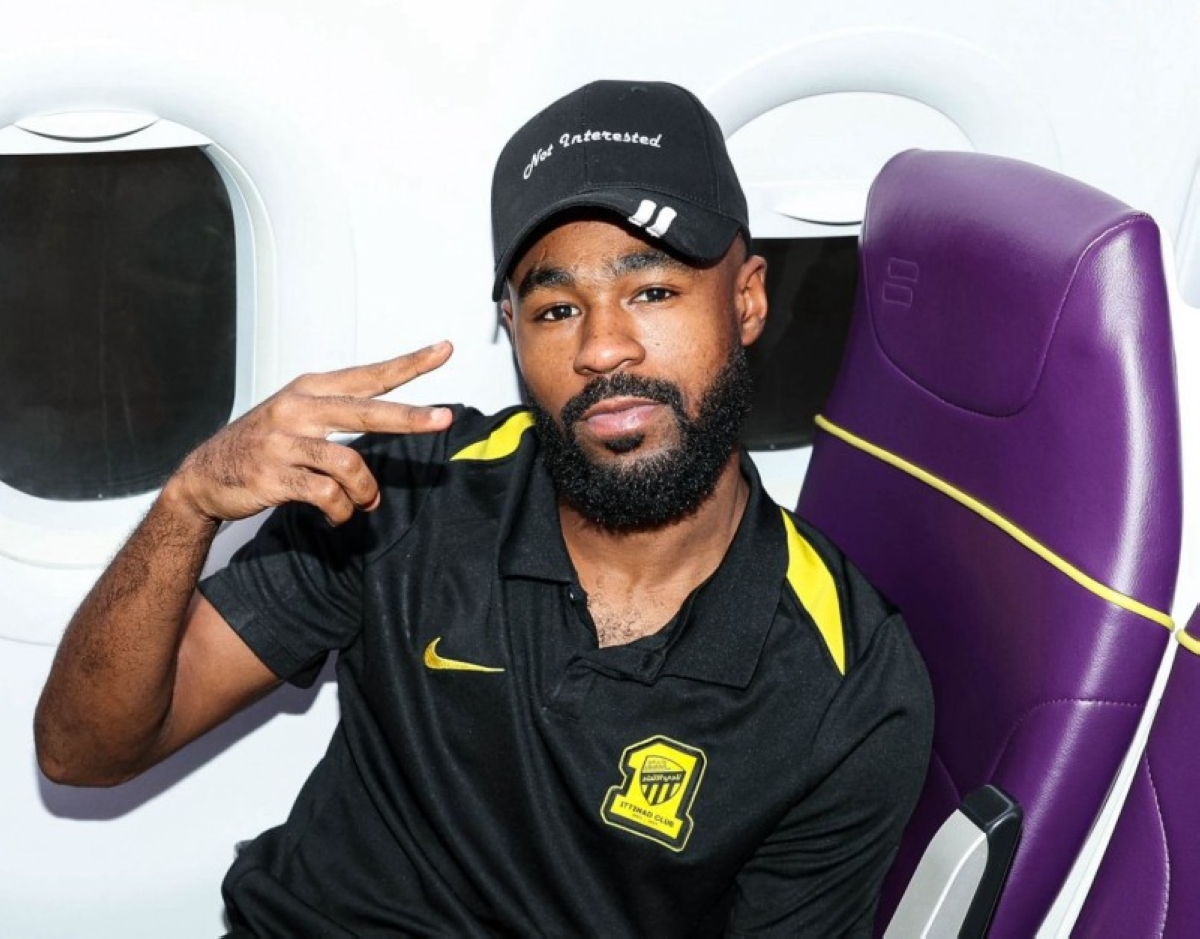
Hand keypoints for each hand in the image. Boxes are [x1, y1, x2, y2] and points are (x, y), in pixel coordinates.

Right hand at [170, 342, 454, 524]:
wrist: (203, 475)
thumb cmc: (261, 445)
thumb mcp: (296, 416)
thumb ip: (341, 417)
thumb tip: (392, 425)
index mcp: (309, 390)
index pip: (369, 375)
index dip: (409, 364)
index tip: (444, 349)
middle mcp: (298, 409)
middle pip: (366, 411)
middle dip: (410, 417)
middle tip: (445, 419)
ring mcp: (284, 442)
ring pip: (349, 464)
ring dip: (365, 491)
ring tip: (365, 503)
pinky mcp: (274, 476)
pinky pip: (326, 495)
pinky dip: (341, 510)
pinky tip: (339, 515)